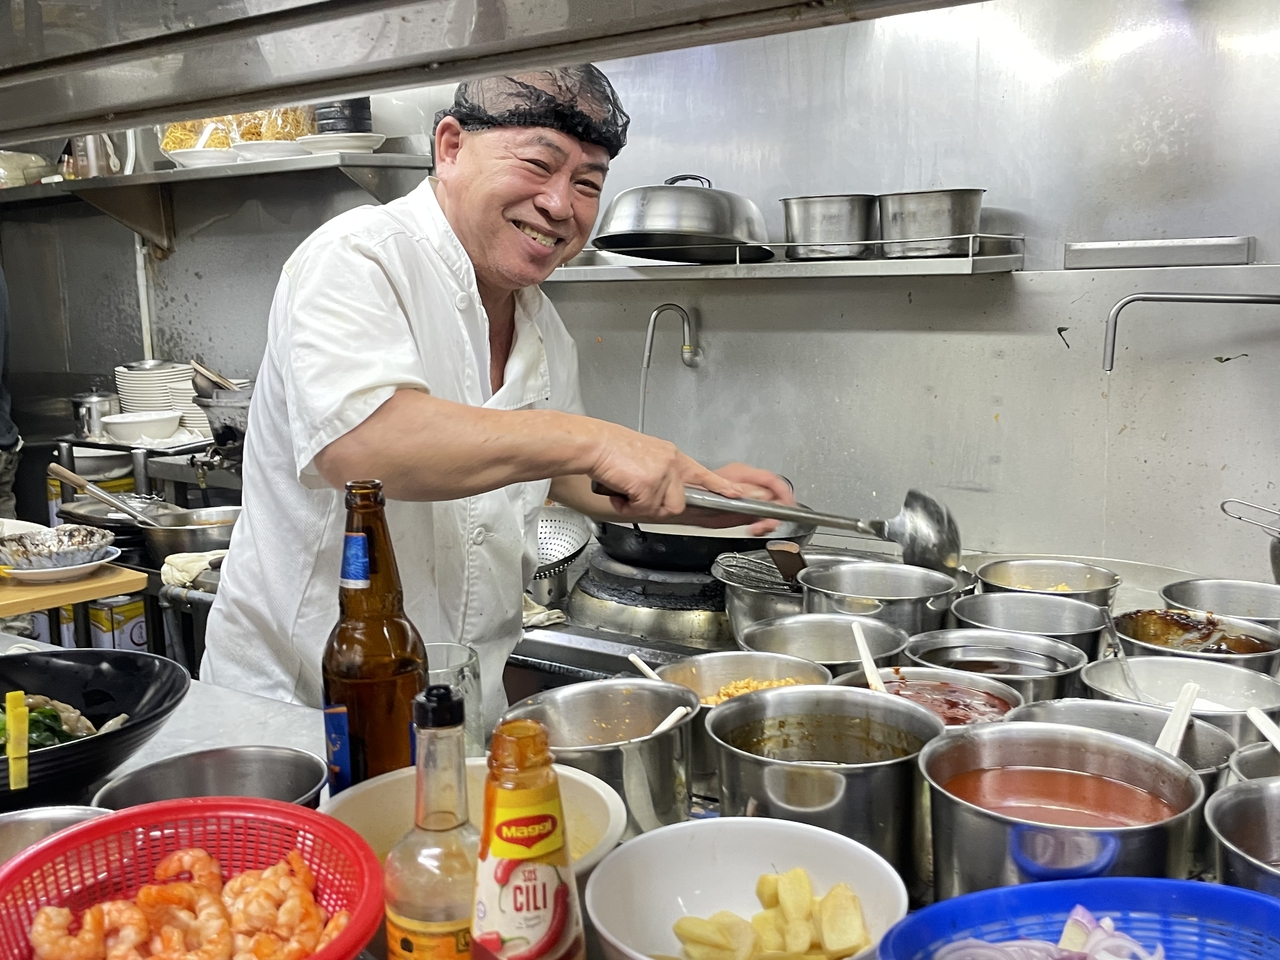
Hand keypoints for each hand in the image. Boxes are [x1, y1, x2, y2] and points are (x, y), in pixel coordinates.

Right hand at [587, 423, 742, 518]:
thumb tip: (658, 493)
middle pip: (678, 503)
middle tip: (635, 496)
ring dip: (639, 506)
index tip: (736, 494)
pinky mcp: (649, 484)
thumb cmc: (609, 450)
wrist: (593, 443)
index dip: (720, 486)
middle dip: (655, 506)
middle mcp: (671, 463)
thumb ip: (657, 473)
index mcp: (671, 456)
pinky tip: (619, 491)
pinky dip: (626, 506)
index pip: (702, 473)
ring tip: (624, 491)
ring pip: (660, 508)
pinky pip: (642, 509)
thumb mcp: (643, 457)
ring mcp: (662, 473)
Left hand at [687, 462, 796, 534]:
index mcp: (741, 474)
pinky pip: (761, 511)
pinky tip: (756, 527)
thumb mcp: (720, 498)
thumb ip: (744, 496)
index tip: (789, 506)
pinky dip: (762, 521)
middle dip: (776, 510)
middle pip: (773, 493)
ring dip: (769, 518)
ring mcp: (745, 492)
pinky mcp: (744, 503)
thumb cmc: (697, 499)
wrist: (685, 506)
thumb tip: (763, 496)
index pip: (771, 480)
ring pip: (769, 504)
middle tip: (769, 523)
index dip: (783, 492)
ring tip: (760, 527)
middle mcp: (745, 481)